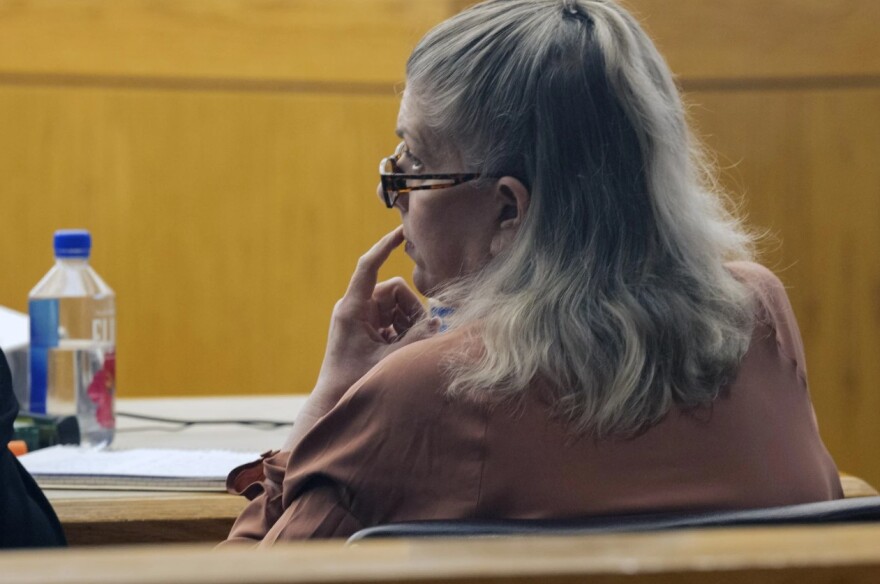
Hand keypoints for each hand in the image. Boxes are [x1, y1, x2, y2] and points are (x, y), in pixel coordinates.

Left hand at [286, 227, 439, 448]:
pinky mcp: (367, 329)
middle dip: (411, 309)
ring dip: (409, 323)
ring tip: (406, 349)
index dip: (384, 247)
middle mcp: (355, 309)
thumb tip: (438, 323)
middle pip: (394, 290)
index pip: (368, 267)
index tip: (400, 232)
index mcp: (352, 309)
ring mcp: (361, 318)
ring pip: (397, 305)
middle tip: (421, 335)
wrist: (333, 400)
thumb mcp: (388, 360)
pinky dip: (403, 331)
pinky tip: (400, 351)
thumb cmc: (354, 380)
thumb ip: (415, 339)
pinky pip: (393, 319)